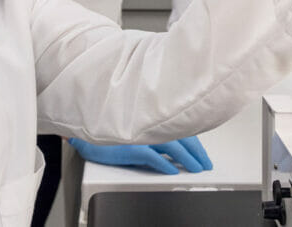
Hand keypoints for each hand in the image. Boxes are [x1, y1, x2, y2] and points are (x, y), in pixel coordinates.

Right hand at [68, 136, 212, 174]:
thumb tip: (173, 153)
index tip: (203, 155)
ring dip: (187, 159)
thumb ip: (155, 137)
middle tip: (205, 165)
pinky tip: (172, 171)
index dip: (196, 144)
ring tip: (195, 169)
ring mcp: (142, 134)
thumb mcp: (138, 131)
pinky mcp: (131, 146)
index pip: (182, 130)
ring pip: (173, 147)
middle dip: (197, 153)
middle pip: (183, 138)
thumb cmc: (110, 128)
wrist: (86, 128)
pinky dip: (165, 164)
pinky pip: (153, 157)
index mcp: (154, 119)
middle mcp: (151, 124)